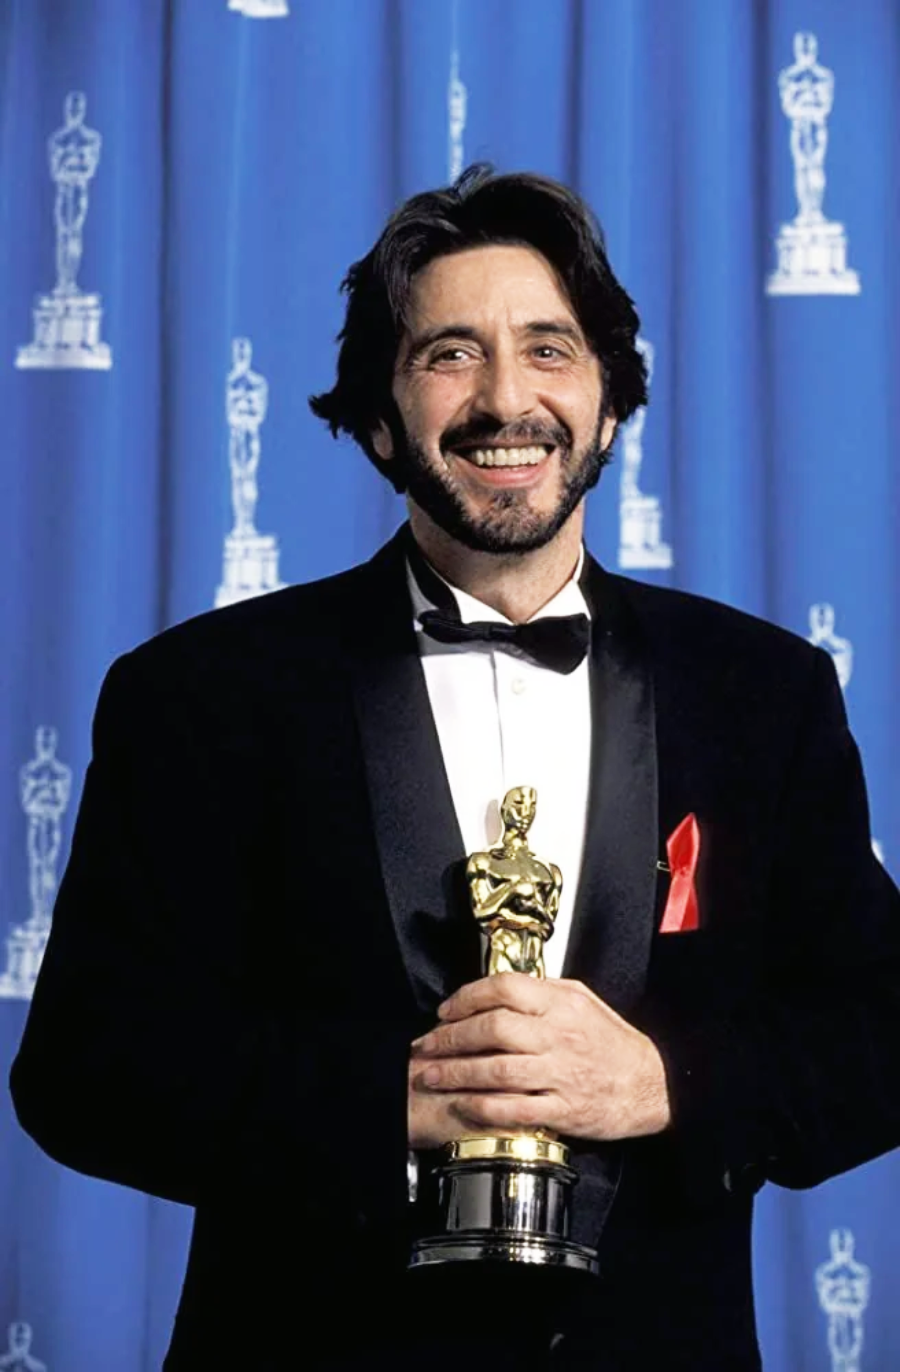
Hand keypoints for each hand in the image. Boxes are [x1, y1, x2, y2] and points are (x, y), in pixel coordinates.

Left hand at [409, 972, 670, 1145]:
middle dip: (452, 1038)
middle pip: (494, 1030)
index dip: (468, 997)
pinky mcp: (564, 1110)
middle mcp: (559, 1037)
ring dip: (458, 1073)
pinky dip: (485, 1107)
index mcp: (561, 1004)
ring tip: (432, 1075)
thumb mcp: (583, 1001)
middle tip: (427, 1045)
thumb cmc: (613, 1042)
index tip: (446, 1010)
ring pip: (498, 1071)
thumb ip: (543, 991)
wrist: (652, 1086)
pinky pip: (516, 1109)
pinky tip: (463, 1104)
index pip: (505, 989)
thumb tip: (500, 987)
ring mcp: (561, 1075)